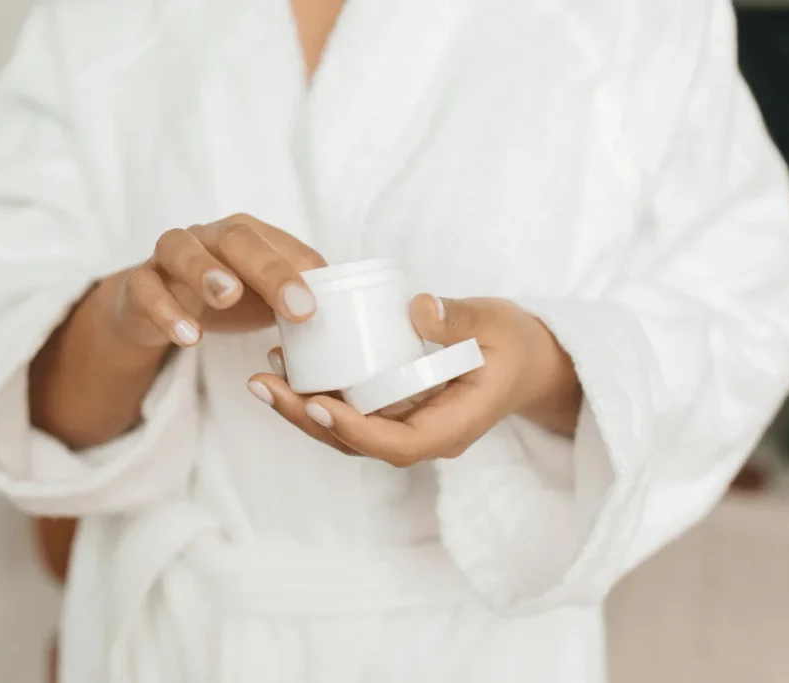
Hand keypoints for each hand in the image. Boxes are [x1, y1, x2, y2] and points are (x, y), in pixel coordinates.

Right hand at [108, 214, 326, 347]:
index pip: (278, 245)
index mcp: (245, 236)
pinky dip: (165, 310)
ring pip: (181, 248)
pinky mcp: (138, 284)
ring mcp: (168, 256)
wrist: (154, 308)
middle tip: (295, 308)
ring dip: (206, 270)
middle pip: (237, 238)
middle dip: (269, 270)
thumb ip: (296, 299)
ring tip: (228, 296)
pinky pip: (145, 289)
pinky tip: (188, 337)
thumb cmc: (224, 297)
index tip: (316, 308)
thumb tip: (340, 313)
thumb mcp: (264, 299)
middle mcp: (207, 236)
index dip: (300, 273)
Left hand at [248, 295, 582, 465]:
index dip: (356, 430)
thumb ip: (460, 319)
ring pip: (349, 432)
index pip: (400, 444)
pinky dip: (319, 394)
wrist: (525, 362)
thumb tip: (417, 308)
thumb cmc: (513, 343)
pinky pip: (352, 411)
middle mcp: (426, 435)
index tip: (318, 405)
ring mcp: (408, 426)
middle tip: (265, 384)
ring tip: (263, 376)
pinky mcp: (395, 411)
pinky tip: (289, 367)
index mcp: (455, 425)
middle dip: (308, 419)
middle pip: (360, 444)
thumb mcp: (496, 324)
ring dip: (302, 408)